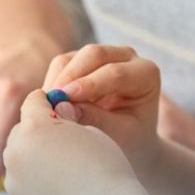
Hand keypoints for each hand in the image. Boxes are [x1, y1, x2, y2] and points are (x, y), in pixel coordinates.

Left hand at [3, 89, 139, 194]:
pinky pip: (24, 183)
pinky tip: (62, 188)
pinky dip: (36, 182)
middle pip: (21, 131)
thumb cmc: (106, 168)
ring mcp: (15, 181)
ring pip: (20, 159)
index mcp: (35, 127)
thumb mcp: (91, 130)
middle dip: (37, 131)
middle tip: (64, 140)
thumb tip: (57, 114)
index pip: (33, 101)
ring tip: (65, 168)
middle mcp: (17, 152)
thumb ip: (66, 120)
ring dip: (34, 157)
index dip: (48, 102)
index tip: (59, 108)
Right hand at [43, 45, 162, 175]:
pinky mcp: (84, 59)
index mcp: (146, 73)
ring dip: (57, 80)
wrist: (131, 140)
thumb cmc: (131, 139)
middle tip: (50, 101)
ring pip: (73, 58)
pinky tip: (50, 104)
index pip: (115, 73)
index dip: (88, 84)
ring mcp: (105, 54)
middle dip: (69, 77)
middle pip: (93, 54)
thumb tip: (62, 108)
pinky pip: (62, 64)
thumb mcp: (120, 135)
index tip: (65, 99)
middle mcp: (128, 57)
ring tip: (48, 107)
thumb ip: (95, 120)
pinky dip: (53, 82)